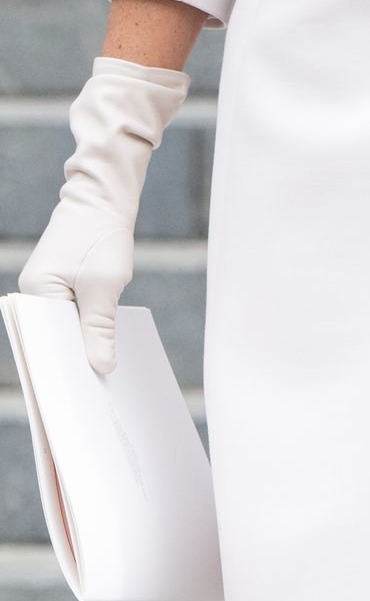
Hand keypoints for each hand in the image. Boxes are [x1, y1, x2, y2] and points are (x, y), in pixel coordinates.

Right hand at [16, 57, 188, 375]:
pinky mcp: (60, 288)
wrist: (102, 199)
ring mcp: (45, 292)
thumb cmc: (101, 236)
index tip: (80, 401)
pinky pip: (70, 319)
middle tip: (95, 400)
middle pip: (52, 342)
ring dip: (80, 350)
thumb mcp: (105, 285)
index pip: (44, 345)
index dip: (63, 372)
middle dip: (72, 365)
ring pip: (62, 332)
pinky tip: (104, 354)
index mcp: (34, 296)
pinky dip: (86, 333)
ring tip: (102, 383)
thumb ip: (99, 328)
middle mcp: (33, 297)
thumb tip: (100, 368)